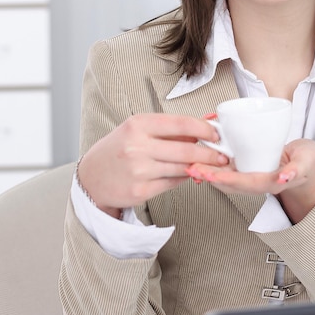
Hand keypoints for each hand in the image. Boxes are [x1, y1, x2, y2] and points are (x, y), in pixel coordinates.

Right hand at [77, 113, 228, 216]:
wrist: (91, 178)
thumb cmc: (117, 149)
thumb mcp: (137, 130)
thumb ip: (167, 130)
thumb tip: (202, 128)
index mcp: (138, 125)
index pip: (181, 123)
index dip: (204, 128)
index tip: (216, 133)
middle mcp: (137, 146)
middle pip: (186, 149)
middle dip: (210, 153)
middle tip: (223, 155)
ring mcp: (139, 170)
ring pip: (182, 168)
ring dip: (199, 166)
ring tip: (209, 164)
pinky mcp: (141, 191)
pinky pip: (173, 183)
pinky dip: (183, 178)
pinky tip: (186, 173)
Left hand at [186, 139, 314, 223]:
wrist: (305, 161)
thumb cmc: (306, 160)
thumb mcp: (307, 160)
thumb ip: (298, 169)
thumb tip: (285, 177)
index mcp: (271, 183)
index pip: (246, 183)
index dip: (228, 179)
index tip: (212, 175)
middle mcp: (257, 183)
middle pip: (230, 184)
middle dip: (210, 177)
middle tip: (192, 169)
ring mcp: (249, 177)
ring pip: (225, 178)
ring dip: (207, 173)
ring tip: (190, 166)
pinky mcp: (245, 169)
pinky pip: (226, 171)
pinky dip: (212, 166)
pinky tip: (200, 160)